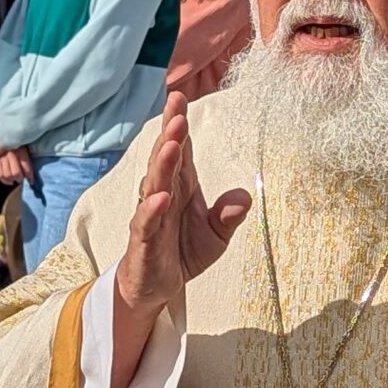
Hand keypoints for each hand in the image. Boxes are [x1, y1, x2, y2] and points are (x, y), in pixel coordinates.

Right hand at [0, 145, 32, 185]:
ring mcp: (1, 158)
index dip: (29, 176)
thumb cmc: (16, 140)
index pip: (26, 166)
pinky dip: (4, 180)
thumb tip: (29, 172)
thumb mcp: (24, 144)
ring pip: (7, 175)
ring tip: (15, 180)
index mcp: (20, 149)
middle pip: (15, 173)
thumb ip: (26, 156)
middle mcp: (10, 154)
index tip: (31, 180)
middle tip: (22, 179)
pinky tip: (9, 181)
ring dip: (12, 179)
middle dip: (20, 178)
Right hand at [114, 91, 249, 328]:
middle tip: (176, 112)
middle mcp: (163, 196)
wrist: (157, 290)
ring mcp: (150, 217)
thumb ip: (228, 216)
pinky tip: (160, 197)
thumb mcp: (216, 236)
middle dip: (170, 135)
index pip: (180, 151)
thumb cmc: (182, 253)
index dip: (177, 125)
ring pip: (154, 186)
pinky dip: (152, 209)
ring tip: (170, 144)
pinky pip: (146, 223)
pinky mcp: (143, 242)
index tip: (179, 97)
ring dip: (161, 165)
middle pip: (165, 161)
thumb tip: (244, 197)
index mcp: (181, 187)